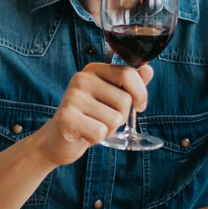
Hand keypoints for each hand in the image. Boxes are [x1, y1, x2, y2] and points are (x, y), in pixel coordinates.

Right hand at [34, 63, 150, 166]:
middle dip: (122, 116)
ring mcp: (72, 98)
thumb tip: (148, 69)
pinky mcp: (66, 118)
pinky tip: (85, 133)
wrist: (59, 139)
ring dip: (109, 129)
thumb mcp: (111, 96)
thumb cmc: (90, 116)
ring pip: (114, 118)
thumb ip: (131, 83)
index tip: (138, 105)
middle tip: (105, 118)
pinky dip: (97, 138)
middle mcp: (81, 79)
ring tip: (93, 125)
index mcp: (93, 69)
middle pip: (124, 100)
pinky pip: (100, 132)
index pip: (128, 74)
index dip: (140, 93)